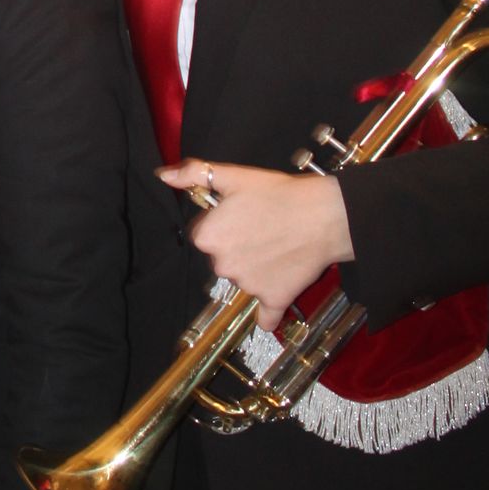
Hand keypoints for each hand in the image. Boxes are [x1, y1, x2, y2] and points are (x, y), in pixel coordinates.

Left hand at [157, 158, 353, 333]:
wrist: (324, 216)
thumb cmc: (279, 194)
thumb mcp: (233, 175)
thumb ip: (194, 174)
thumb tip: (164, 175)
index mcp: (208, 237)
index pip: (203, 235)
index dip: (220, 222)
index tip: (239, 215)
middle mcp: (222, 266)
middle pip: (221, 258)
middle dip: (236, 245)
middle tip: (260, 227)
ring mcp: (248, 286)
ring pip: (243, 278)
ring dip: (254, 267)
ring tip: (277, 244)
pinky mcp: (273, 299)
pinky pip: (264, 315)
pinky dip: (267, 312)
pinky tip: (272, 303)